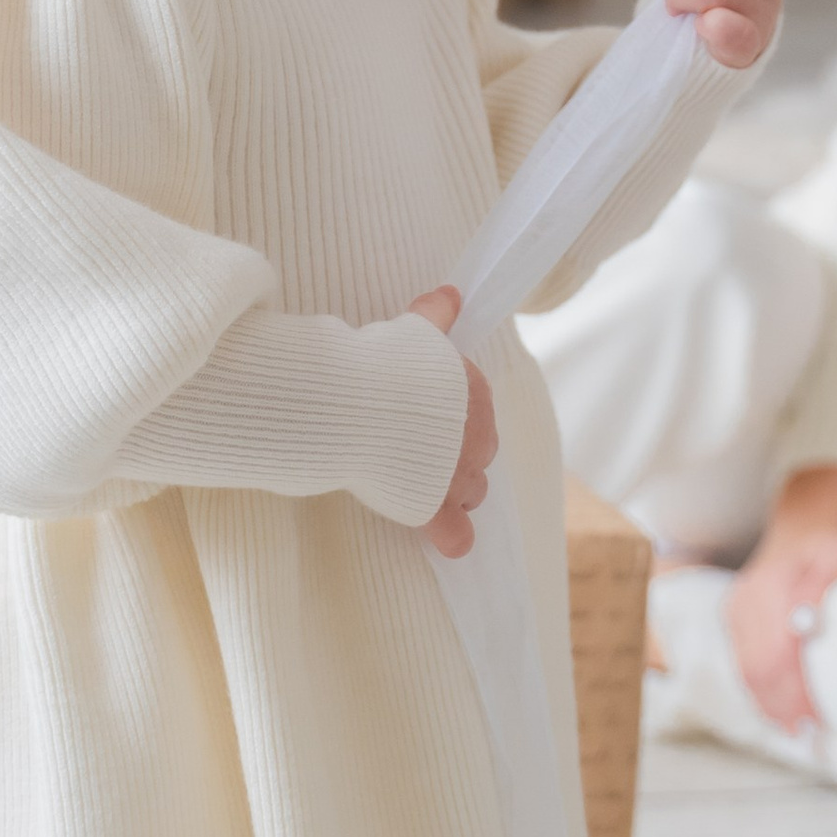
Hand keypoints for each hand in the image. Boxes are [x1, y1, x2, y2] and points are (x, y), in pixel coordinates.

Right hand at [407, 287, 497, 556]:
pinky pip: (452, 529)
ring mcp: (454, 474)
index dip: (455, 416)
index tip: (432, 416)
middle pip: (480, 452)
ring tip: (433, 489)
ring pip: (471, 489)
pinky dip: (453, 535)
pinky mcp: (430, 504)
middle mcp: (473, 436)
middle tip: (427, 451)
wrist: (357, 402)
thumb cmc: (383, 360)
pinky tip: (454, 542)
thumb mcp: (413, 329)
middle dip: (460, 454)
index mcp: (473, 393)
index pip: (478, 409)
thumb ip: (434, 314)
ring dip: (457, 490)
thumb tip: (451, 295)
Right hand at [728, 465, 836, 730]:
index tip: (821, 719)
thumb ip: (827, 590)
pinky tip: (782, 709)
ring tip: (799, 731)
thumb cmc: (835, 538)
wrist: (811, 511)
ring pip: (748, 670)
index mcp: (773, 588)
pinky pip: (745, 662)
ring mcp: (739, 609)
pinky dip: (763, 689)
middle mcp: (748, 601)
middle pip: (758, 670)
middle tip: (812, 736)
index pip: (779, 656)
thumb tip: (808, 629)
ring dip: (772, 704)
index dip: (798, 693)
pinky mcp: (737, 616)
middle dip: (784, 708)